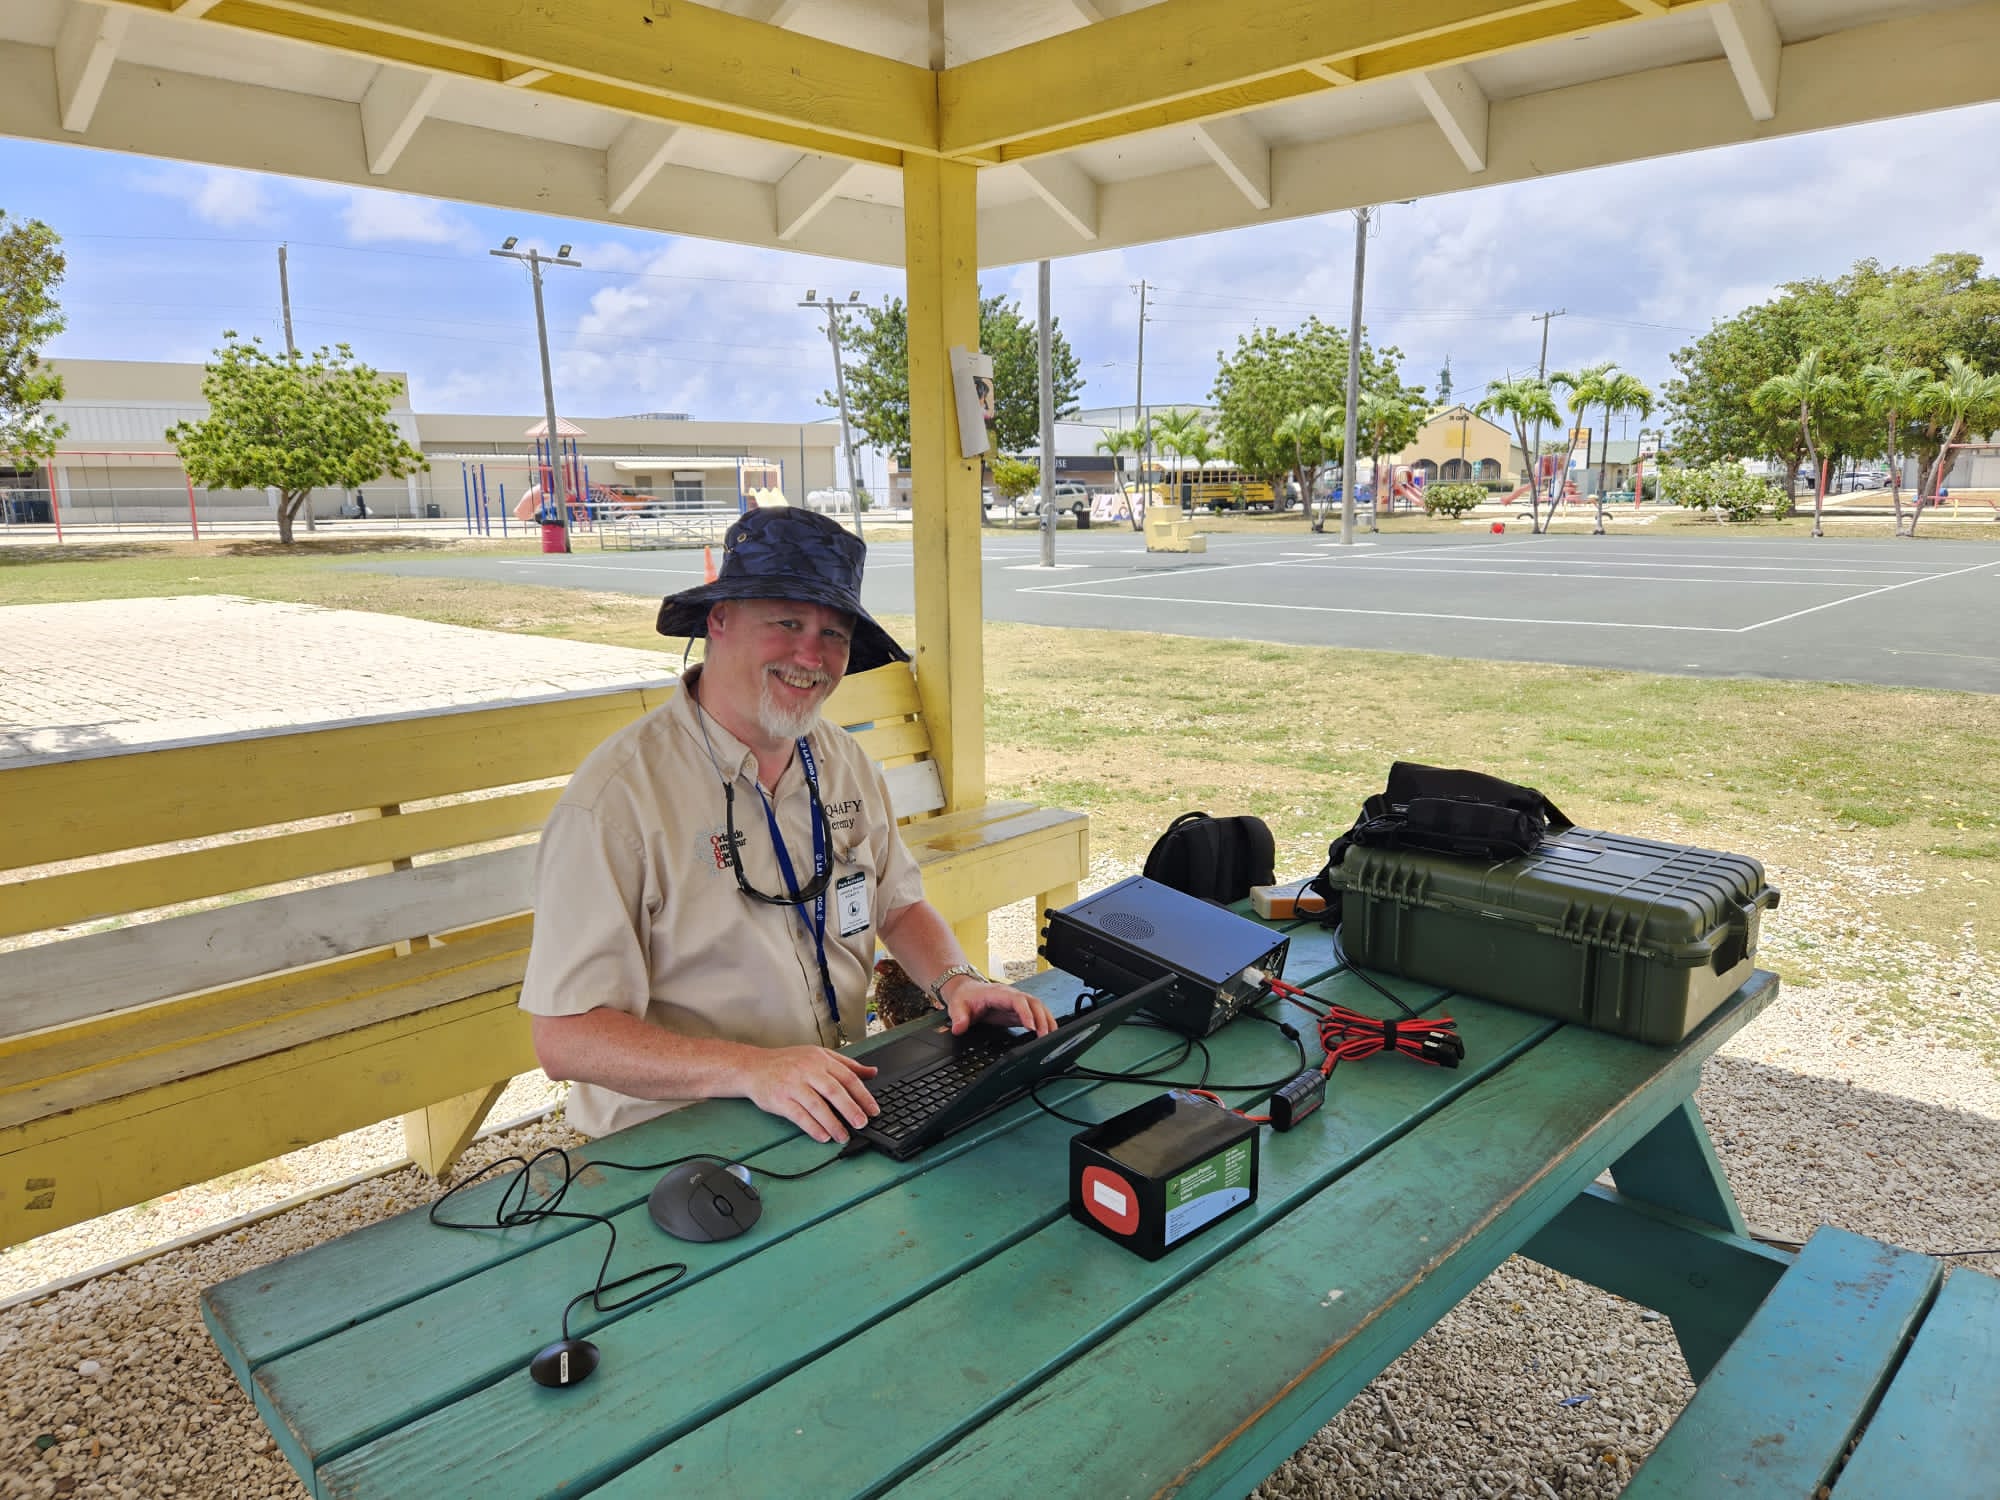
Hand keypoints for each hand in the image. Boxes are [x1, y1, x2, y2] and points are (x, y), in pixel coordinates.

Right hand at [740, 1046, 878, 1143]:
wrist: (753, 1067)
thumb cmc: (788, 1062)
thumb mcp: (818, 1056)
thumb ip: (846, 1065)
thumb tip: (872, 1072)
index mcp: (820, 1059)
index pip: (848, 1077)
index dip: (863, 1095)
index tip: (873, 1110)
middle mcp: (808, 1070)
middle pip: (835, 1091)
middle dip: (851, 1110)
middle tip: (862, 1124)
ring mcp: (793, 1085)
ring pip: (818, 1106)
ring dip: (833, 1124)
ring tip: (843, 1136)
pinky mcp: (780, 1099)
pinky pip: (799, 1116)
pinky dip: (813, 1127)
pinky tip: (823, 1136)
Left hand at [941, 979, 1055, 1036]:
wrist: (967, 991)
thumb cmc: (965, 997)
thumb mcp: (957, 1006)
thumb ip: (959, 1017)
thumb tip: (959, 1028)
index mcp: (998, 993)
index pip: (1017, 1000)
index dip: (1026, 1012)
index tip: (1031, 1026)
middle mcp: (1011, 995)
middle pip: (1033, 1002)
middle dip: (1042, 1018)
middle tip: (1045, 1036)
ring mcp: (1017, 1002)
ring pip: (1039, 1007)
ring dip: (1047, 1020)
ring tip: (1052, 1036)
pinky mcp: (1019, 1010)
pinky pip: (1036, 1014)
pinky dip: (1045, 1022)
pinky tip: (1050, 1032)